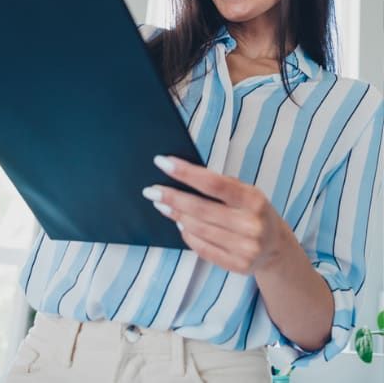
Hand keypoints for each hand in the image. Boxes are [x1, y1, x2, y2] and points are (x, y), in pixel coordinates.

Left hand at [143, 155, 295, 274]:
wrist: (277, 248)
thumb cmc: (253, 212)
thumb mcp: (246, 193)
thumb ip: (220, 185)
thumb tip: (180, 174)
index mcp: (254, 200)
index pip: (214, 183)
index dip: (185, 173)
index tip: (162, 162)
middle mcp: (252, 225)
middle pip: (200, 209)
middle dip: (171, 198)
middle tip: (151, 190)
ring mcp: (246, 248)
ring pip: (197, 229)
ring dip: (175, 215)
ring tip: (162, 205)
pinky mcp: (238, 265)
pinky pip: (201, 247)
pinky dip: (187, 234)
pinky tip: (180, 224)